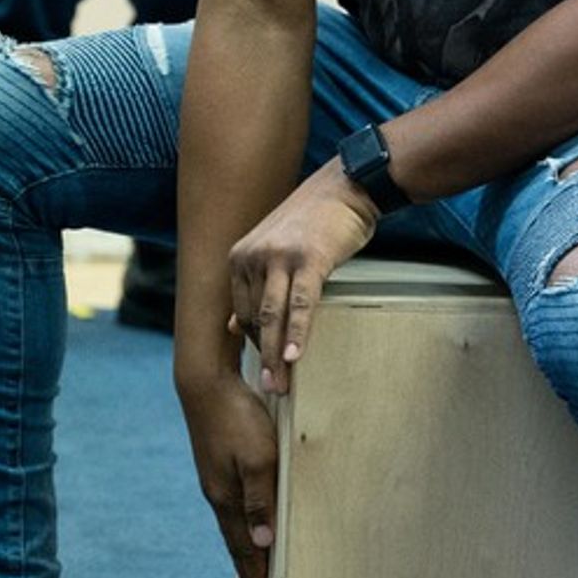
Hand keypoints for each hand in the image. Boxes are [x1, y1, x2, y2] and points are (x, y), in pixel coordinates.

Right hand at [179, 372, 279, 577]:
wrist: (205, 384)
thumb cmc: (237, 418)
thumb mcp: (259, 459)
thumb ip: (261, 499)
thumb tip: (262, 543)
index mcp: (226, 497)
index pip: (244, 546)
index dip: (254, 573)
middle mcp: (217, 492)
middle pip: (235, 539)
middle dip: (247, 568)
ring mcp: (214, 477)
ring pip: (233, 521)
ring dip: (244, 547)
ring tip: (252, 565)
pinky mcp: (217, 462)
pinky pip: (232, 504)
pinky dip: (240, 523)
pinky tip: (244, 520)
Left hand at [228, 158, 377, 396]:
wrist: (344, 187)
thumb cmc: (314, 222)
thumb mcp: (273, 250)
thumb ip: (254, 286)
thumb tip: (233, 327)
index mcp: (241, 256)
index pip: (242, 312)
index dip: (255, 343)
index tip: (267, 367)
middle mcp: (253, 256)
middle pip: (255, 318)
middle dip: (263, 357)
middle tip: (271, 390)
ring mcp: (280, 257)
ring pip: (273, 316)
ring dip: (276, 355)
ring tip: (281, 386)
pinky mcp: (309, 259)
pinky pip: (300, 305)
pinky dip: (298, 334)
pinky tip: (296, 358)